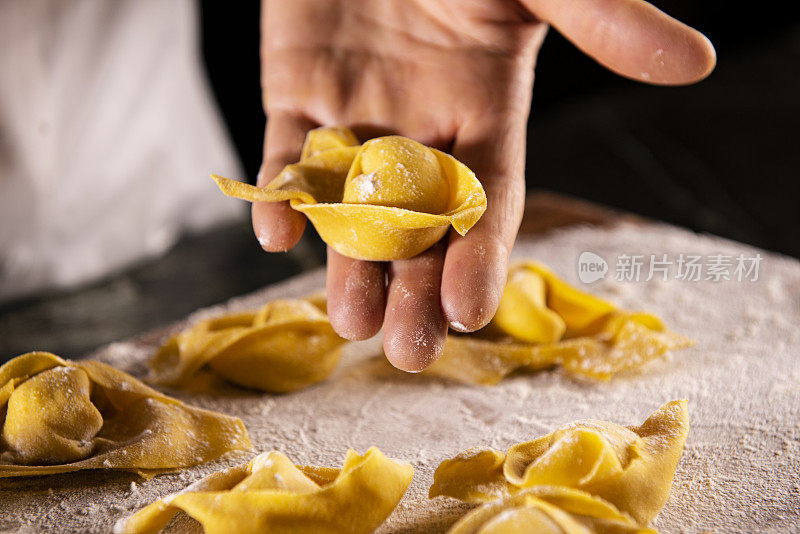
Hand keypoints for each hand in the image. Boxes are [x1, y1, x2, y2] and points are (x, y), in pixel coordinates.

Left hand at [255, 0, 713, 370]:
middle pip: (420, 230)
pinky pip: (286, 159)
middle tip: (409, 352)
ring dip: (348, 265)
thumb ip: (600, 20)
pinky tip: (277, 232)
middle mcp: (420, 135)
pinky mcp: (297, 99)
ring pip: (352, 210)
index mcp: (484, 115)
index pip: (488, 203)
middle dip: (414, 290)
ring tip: (349, 318)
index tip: (469, 310)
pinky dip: (279, 196)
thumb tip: (695, 61)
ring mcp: (356, 123)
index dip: (481, 256)